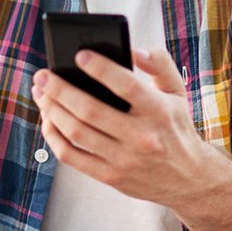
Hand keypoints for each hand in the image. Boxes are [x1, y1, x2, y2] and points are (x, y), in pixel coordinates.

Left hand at [30, 47, 210, 208]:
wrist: (190, 179)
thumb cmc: (176, 128)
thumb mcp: (177, 93)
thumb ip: (160, 64)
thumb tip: (134, 50)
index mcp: (160, 112)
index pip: (127, 86)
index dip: (101, 69)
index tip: (80, 55)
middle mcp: (142, 137)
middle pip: (90, 111)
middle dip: (60, 89)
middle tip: (42, 75)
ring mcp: (124, 160)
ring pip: (76, 133)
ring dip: (52, 110)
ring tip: (41, 93)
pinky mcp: (111, 177)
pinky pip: (72, 157)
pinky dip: (54, 137)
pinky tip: (48, 120)